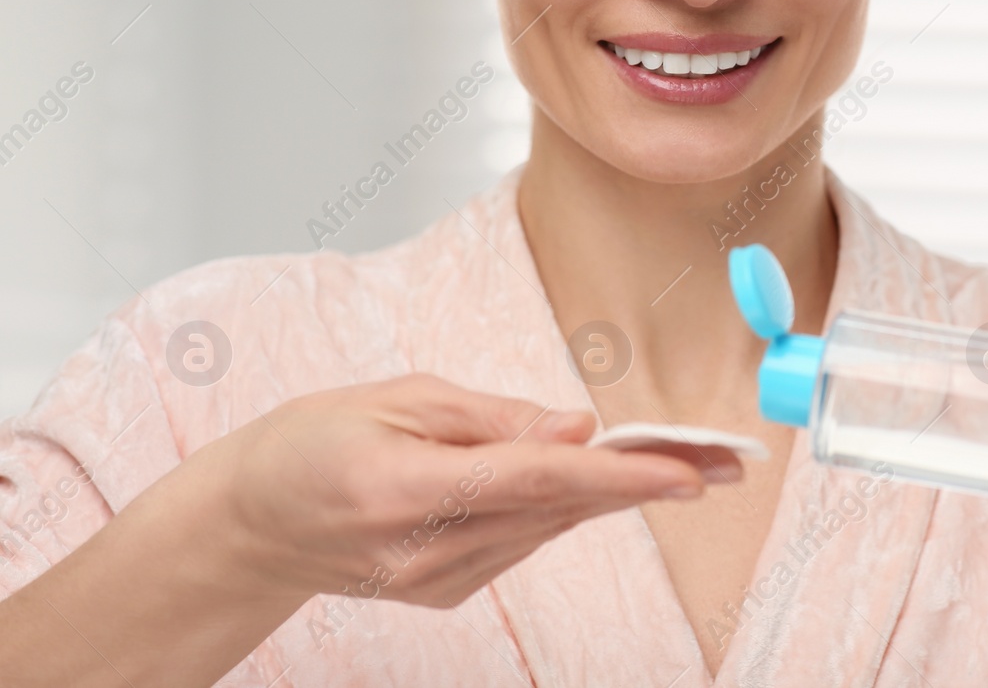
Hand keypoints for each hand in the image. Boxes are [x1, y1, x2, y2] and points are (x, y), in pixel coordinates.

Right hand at [195, 373, 735, 607]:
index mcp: (406, 486)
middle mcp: (428, 548)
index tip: (687, 469)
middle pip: (562, 509)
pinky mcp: (448, 592)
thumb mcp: (397, 399)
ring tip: (691, 461)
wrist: (251, 525)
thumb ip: (494, 418)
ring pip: (552, 527)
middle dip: (653, 481)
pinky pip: (526, 541)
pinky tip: (595, 482)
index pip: (536, 479)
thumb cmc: (312, 442)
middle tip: (730, 460)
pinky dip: (565, 507)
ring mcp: (438, 581)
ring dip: (621, 492)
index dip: (618, 472)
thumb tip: (577, 426)